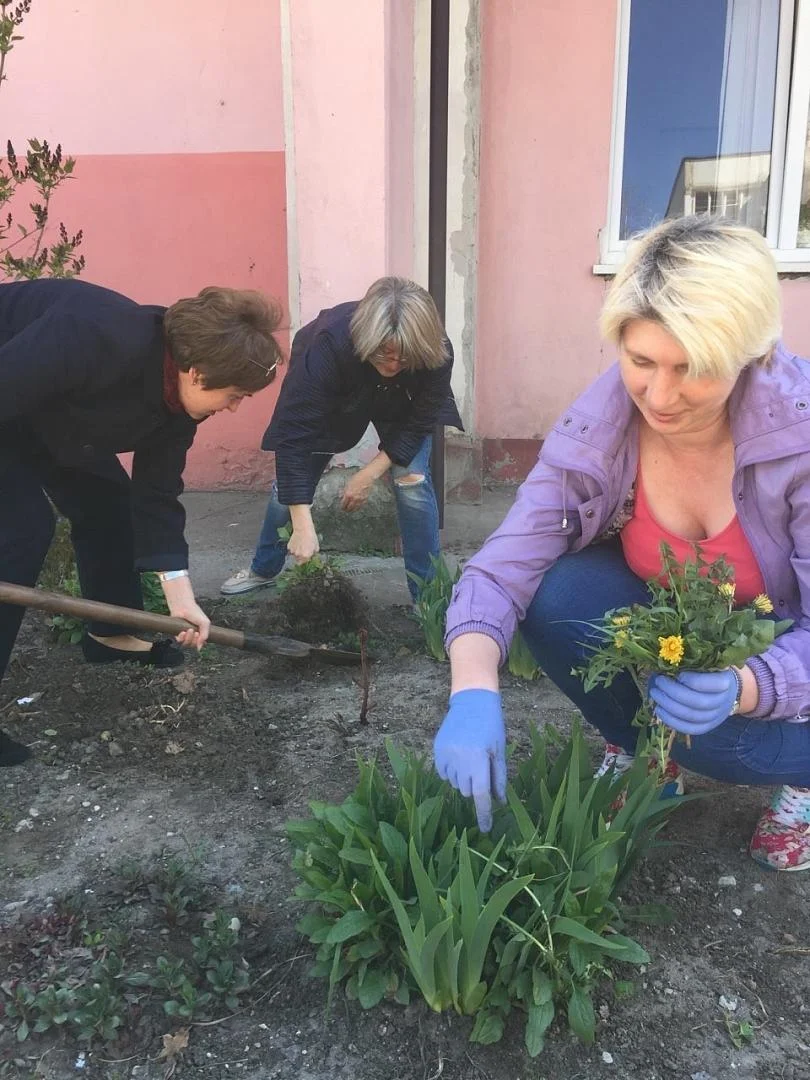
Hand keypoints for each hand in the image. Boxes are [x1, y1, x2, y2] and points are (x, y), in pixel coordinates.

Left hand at [161, 576, 210, 649]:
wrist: (184, 606)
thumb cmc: (195, 612)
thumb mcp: (205, 623)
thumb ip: (205, 635)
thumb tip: (200, 647)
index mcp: (201, 633)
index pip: (201, 644)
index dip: (200, 642)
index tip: (199, 634)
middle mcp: (193, 635)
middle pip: (193, 645)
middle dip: (194, 640)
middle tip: (195, 632)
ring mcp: (185, 635)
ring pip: (186, 644)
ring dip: (188, 639)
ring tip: (189, 630)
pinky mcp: (177, 633)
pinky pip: (179, 641)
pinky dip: (181, 637)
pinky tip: (182, 632)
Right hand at [287, 524, 319, 563]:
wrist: (303, 529)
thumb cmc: (311, 537)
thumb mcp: (316, 546)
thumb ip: (314, 553)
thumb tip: (312, 555)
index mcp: (306, 556)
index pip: (304, 562)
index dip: (306, 559)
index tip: (306, 556)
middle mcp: (298, 555)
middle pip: (298, 560)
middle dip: (301, 557)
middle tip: (303, 551)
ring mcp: (293, 551)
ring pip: (294, 555)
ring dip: (296, 552)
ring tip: (300, 545)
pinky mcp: (289, 547)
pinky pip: (291, 549)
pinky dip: (293, 548)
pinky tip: (296, 542)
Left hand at [341, 470, 373, 511]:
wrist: (367, 477)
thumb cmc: (357, 478)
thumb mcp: (348, 484)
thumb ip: (344, 491)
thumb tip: (340, 496)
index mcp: (348, 494)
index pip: (343, 504)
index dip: (342, 506)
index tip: (341, 507)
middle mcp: (354, 498)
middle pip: (349, 508)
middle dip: (346, 509)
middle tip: (345, 510)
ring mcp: (360, 499)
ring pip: (355, 508)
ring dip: (352, 510)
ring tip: (350, 510)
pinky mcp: (365, 499)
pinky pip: (361, 506)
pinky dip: (358, 507)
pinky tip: (356, 507)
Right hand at [433, 689, 505, 831]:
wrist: (471, 702)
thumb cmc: (491, 727)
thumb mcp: (499, 752)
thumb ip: (499, 779)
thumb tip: (498, 803)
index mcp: (478, 761)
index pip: (480, 796)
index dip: (483, 814)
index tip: (485, 829)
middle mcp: (460, 760)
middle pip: (467, 791)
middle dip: (474, 787)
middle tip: (480, 769)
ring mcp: (446, 755)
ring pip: (454, 783)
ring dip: (462, 778)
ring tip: (469, 758)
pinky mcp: (437, 751)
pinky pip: (443, 773)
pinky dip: (451, 771)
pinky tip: (458, 756)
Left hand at [648, 669, 739, 735]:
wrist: (728, 691)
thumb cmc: (712, 672)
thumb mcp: (709, 663)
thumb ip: (694, 663)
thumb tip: (667, 662)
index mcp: (724, 682)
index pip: (707, 683)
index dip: (689, 680)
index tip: (677, 673)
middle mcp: (722, 701)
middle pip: (696, 701)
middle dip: (672, 692)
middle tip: (659, 681)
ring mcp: (715, 716)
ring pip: (691, 716)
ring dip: (668, 706)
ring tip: (655, 694)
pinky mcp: (707, 726)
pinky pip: (689, 728)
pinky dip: (671, 721)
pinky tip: (659, 710)